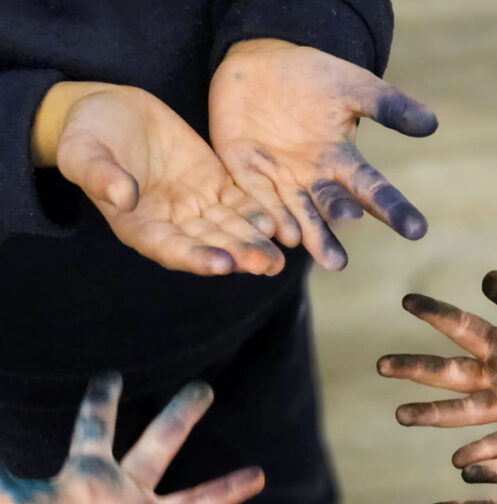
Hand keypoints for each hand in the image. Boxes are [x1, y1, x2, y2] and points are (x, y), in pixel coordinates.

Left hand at [0, 374, 263, 503]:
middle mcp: (123, 495)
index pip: (97, 427)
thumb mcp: (5, 500)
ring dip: (227, 489)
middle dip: (182, 415)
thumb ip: (1, 470)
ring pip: (196, 501)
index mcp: (88, 474)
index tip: (112, 375)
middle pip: (160, 445)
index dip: (103, 400)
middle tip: (204, 388)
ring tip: (259, 473)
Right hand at [42, 82, 284, 274]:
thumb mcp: (82, 152)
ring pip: (229, 229)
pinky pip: (239, 203)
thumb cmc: (87, 135)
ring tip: (279, 257)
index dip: (197, 258)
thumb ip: (100, 175)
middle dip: (238, 255)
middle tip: (266, 264)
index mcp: (139, 227)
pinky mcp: (214, 185)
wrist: (110, 110)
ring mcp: (195, 207)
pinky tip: (279, 223)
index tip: (222, 264)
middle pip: (209, 245)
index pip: (171, 249)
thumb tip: (122, 198)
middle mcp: (172, 225)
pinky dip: (257, 213)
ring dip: (254, 243)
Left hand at [209, 39, 436, 270]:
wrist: (254, 67)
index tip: (417, 231)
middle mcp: (314, 181)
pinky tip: (281, 235)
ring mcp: (281, 184)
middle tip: (356, 250)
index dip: (394, 210)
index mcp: (342, 161)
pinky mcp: (247, 179)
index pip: (373, 190)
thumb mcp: (350, 85)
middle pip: (333, 208)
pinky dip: (269, 218)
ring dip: (313, 239)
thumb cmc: (308, 77)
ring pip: (299, 217)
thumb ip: (387, 105)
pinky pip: (257, 201)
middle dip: (341, 228)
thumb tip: (432, 124)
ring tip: (330, 262)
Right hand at [378, 272, 496, 464]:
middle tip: (382, 365)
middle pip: (450, 372)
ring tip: (402, 415)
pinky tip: (458, 460)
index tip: (405, 300)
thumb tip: (484, 277)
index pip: (460, 327)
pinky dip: (484, 449)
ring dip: (434, 413)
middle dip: (416, 369)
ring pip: (466, 409)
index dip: (435, 313)